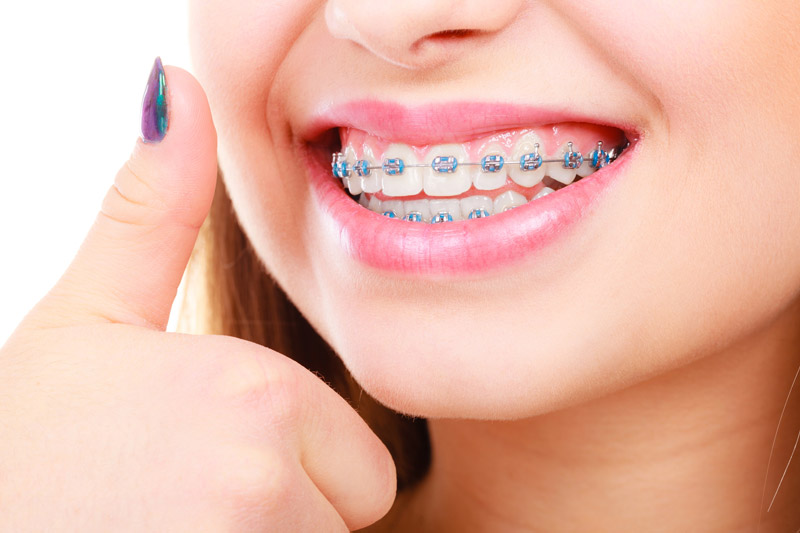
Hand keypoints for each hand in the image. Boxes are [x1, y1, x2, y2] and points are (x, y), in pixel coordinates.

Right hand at [0, 62, 394, 531]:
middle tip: (184, 506)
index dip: (295, 466)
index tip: (207, 463)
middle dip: (289, 513)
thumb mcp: (89, 323)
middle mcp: (264, 475)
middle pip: (351, 508)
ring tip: (173, 531)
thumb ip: (151, 215)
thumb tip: (177, 89)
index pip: (359, 458)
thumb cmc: (26, 445)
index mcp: (256, 395)